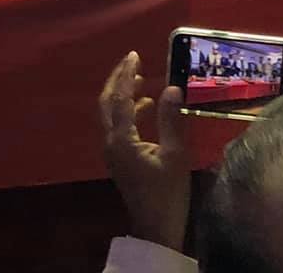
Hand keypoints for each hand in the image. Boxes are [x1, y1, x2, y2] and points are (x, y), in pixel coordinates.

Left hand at [96, 51, 188, 252]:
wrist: (156, 227)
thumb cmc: (167, 192)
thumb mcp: (175, 154)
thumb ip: (171, 119)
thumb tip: (171, 87)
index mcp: (122, 139)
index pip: (120, 98)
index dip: (127, 74)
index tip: (135, 55)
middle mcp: (111, 142)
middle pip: (107, 103)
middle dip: (118, 80)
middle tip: (132, 61)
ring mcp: (112, 151)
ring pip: (110, 114)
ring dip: (122, 94)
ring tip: (142, 80)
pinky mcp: (119, 158)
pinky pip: (118, 125)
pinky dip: (129, 111)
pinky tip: (148, 107)